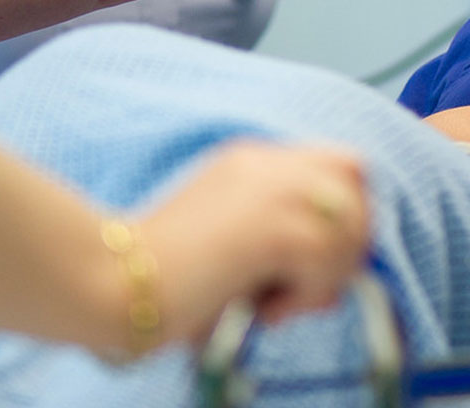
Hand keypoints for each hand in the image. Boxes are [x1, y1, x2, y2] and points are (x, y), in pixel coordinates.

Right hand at [137, 141, 369, 343]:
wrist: (112, 282)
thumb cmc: (160, 278)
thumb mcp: (229, 238)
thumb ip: (275, 233)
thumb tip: (336, 272)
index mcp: (252, 161)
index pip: (339, 164)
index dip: (347, 211)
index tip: (322, 258)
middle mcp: (267, 163)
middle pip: (356, 182)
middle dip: (348, 240)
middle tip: (308, 287)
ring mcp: (270, 190)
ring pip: (351, 223)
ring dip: (327, 274)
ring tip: (278, 302)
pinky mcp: (271, 229)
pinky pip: (327, 259)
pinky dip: (308, 295)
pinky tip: (265, 309)